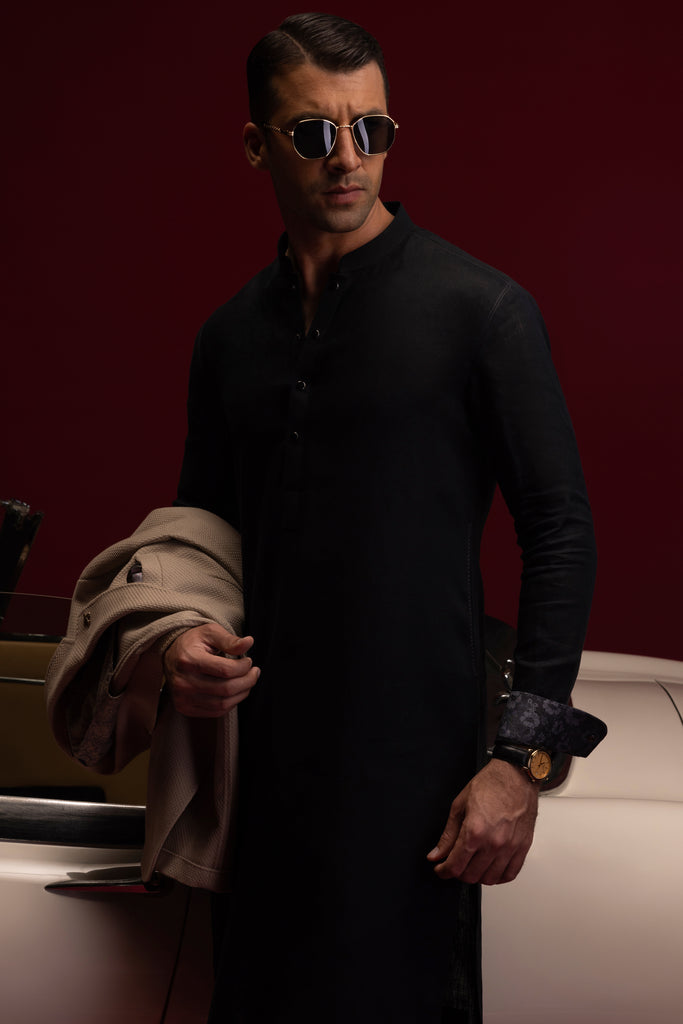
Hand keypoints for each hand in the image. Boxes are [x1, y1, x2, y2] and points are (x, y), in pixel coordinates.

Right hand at [162, 623, 259, 717]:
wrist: (171, 655)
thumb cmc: (193, 642)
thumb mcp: (210, 632)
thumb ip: (229, 639)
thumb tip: (248, 642)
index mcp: (189, 660)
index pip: (225, 670)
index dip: (243, 667)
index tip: (249, 661)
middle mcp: (183, 681)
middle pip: (226, 689)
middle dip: (247, 681)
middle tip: (254, 672)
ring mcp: (182, 697)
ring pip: (223, 704)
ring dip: (242, 693)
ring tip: (247, 681)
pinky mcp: (184, 708)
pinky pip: (215, 712)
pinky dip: (231, 703)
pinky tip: (235, 692)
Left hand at [426, 758, 538, 884]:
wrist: (516, 775)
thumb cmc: (490, 784)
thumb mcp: (460, 806)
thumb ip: (448, 835)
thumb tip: (436, 854)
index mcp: (475, 831)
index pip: (455, 865)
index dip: (443, 871)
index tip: (440, 869)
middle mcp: (494, 843)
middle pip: (471, 876)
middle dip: (458, 873)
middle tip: (454, 863)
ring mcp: (510, 847)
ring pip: (490, 879)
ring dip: (477, 876)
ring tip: (471, 864)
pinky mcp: (523, 847)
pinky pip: (510, 874)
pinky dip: (498, 876)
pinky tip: (490, 868)